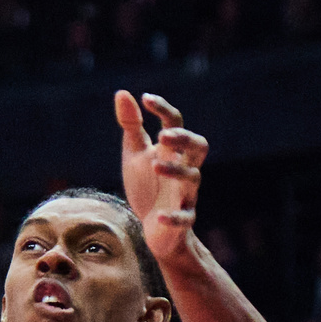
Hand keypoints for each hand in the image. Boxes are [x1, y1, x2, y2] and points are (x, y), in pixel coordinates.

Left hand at [115, 91, 207, 258]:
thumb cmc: (147, 187)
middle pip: (198, 147)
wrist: (154, 229)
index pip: (175, 123)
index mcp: (172, 151)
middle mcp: (183, 169)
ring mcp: (185, 195)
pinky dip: (173, 216)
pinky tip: (159, 215)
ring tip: (154, 166)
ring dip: (175, 171)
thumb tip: (122, 92)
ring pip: (193, 178)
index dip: (163, 109)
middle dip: (184, 139)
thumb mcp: (135, 155)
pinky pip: (185, 217)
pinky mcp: (183, 220)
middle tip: (163, 135)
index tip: (145, 98)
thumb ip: (132, 126)